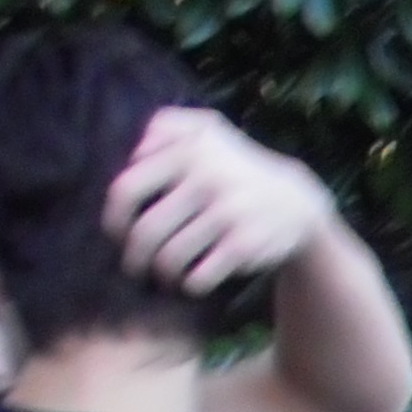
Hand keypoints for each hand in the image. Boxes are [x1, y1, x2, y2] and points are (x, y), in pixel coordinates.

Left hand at [105, 107, 337, 294]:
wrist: (297, 202)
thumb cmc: (235, 168)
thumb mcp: (206, 130)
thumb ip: (166, 126)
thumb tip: (135, 153)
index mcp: (186, 152)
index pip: (125, 191)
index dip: (114, 219)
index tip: (118, 234)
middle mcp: (204, 180)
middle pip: (145, 232)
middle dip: (134, 257)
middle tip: (135, 267)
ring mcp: (225, 214)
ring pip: (170, 258)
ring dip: (162, 274)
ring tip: (164, 276)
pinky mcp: (243, 246)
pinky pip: (199, 276)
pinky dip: (190, 285)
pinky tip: (193, 281)